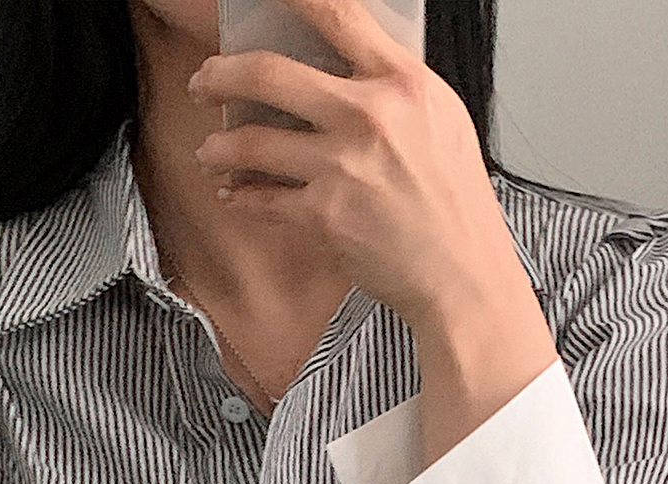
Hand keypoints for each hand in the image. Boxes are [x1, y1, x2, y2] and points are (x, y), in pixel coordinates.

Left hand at [186, 0, 535, 335]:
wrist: (462, 274)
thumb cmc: (454, 202)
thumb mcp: (440, 119)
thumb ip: (392, 87)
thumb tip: (342, 64)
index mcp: (402, 83)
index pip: (337, 14)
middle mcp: (368, 117)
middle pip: (268, 74)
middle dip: (220, 75)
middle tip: (205, 82)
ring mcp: (341, 168)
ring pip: (251, 143)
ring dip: (218, 147)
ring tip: (211, 152)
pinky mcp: (323, 217)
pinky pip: (260, 200)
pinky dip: (240, 197)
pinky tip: (234, 194)